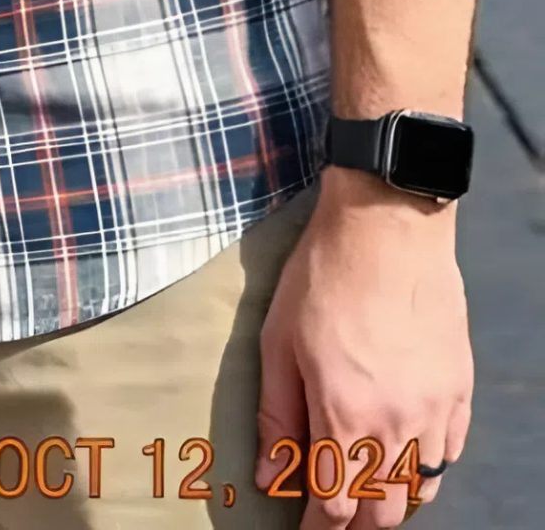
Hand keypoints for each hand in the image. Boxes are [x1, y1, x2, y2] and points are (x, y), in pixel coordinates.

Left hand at [256, 179, 471, 526]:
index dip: (318, 528)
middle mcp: (396, 426)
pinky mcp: (458, 390)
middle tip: (332, 509)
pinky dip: (427, 464)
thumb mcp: (278, 342)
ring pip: (422, 488)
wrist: (386, 228)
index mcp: (345, 417)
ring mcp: (434, 411)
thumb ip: (276, 416)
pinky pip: (448, 453)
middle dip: (356, 521)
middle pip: (384, 511)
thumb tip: (271, 477)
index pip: (336, 506)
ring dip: (393, 497)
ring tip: (366, 483)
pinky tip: (404, 449)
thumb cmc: (322, 277)